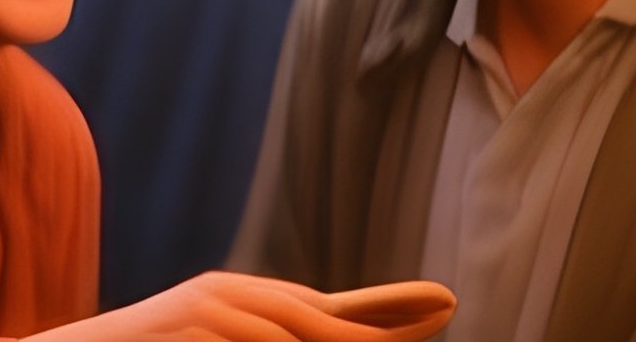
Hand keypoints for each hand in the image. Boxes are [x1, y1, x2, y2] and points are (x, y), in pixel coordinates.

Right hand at [31, 272, 455, 341]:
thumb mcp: (222, 340)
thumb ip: (275, 334)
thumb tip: (333, 335)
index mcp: (245, 302)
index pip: (331, 309)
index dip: (390, 309)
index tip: (446, 304)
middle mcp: (230, 298)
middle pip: (319, 320)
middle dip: (377, 332)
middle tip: (441, 312)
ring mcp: (208, 315)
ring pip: (292, 336)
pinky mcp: (189, 331)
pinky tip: (301, 341)